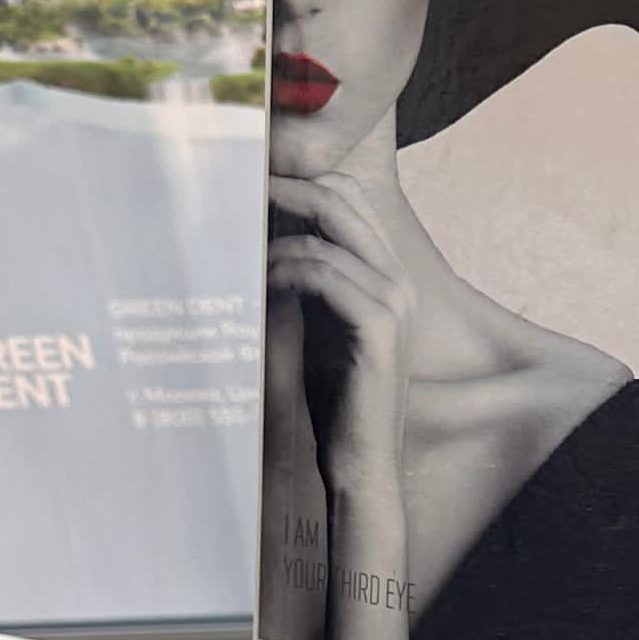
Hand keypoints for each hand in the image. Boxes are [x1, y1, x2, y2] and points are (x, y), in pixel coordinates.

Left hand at [268, 167, 414, 501]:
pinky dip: (286, 274)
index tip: (253, 178)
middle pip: (341, 203)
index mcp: (389, 277)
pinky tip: (262, 286)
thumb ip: (303, 280)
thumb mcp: (316, 324)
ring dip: (274, 246)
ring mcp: (395, 303)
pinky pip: (325, 276)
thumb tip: (258, 234)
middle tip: (239, 188)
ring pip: (326, 240)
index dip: (301, 183)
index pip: (348, 201)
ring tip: (243, 262)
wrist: (361, 462)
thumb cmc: (334, 399)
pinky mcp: (380, 328)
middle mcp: (399, 282)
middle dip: (286, 191)